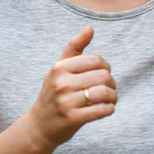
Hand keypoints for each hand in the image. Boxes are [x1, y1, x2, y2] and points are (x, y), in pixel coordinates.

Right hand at [28, 26, 116, 147]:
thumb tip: (90, 28)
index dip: (105, 66)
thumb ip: (74, 47)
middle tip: (108, 89)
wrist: (40, 125)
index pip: (96, 60)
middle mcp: (61, 83)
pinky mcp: (73, 119)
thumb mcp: (58, 69)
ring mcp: (66, 102)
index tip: (102, 74)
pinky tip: (106, 109)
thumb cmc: (53, 93)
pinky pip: (103, 110)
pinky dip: (109, 109)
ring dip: (113, 96)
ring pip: (105, 93)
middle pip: (103, 76)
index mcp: (59, 68)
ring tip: (110, 99)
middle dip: (111, 83)